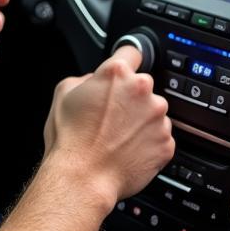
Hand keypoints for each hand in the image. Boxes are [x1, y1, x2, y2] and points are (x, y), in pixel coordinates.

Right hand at [42, 45, 174, 208]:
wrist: (83, 178)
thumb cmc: (71, 140)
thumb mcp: (63, 94)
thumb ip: (84, 78)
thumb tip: (94, 81)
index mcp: (117, 74)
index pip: (131, 51)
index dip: (126, 59)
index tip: (127, 66)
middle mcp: (142, 91)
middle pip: (142, 86)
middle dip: (130, 97)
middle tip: (111, 116)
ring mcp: (158, 118)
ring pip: (153, 112)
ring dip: (141, 120)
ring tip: (118, 137)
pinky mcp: (166, 143)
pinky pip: (160, 137)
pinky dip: (148, 143)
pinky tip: (128, 150)